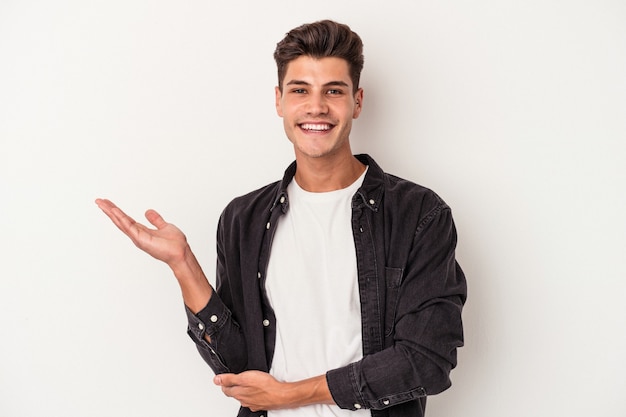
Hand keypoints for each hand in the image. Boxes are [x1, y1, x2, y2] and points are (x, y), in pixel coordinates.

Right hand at [95, 198, 187, 266]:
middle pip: (120, 220)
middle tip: (98, 201)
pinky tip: (114, 211)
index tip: (108, 203)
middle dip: (109, 211)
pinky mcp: (141, 239)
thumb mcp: (165, 227)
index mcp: (142, 231)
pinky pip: (129, 227)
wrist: (181, 253)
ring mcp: (138, 238)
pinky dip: (121, 219)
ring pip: (121, 223)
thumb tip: (148, 211)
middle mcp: (137, 235)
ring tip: (101, 204)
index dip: (117, 211)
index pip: (126, 219)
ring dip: (111, 213)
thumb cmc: (175, 244)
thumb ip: (156, 220)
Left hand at [214, 371, 332, 411]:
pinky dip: (254, 394)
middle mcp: (244, 401)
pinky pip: (254, 399)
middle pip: (235, 393)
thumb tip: (216, 380)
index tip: (224, 378)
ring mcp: (253, 404)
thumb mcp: (244, 377)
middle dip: (233, 386)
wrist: (281, 394)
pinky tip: (258, 389)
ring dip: (244, 390)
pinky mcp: (261, 404)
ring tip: (247, 383)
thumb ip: (229, 379)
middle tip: (235, 379)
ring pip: (244, 397)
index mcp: (238, 393)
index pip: (225, 389)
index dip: (224, 382)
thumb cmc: (265, 386)